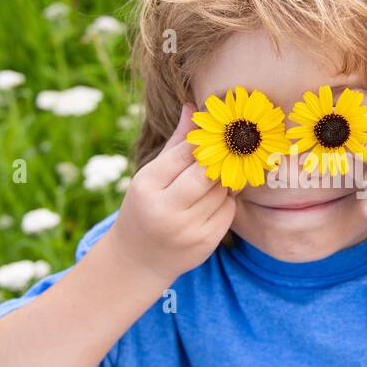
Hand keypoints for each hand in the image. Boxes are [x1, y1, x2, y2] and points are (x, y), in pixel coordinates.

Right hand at [107, 103, 236, 282]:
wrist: (138, 259)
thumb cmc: (145, 206)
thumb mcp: (150, 175)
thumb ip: (175, 144)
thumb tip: (193, 107)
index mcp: (147, 185)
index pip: (184, 154)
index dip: (204, 142)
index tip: (218, 132)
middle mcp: (165, 209)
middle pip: (206, 173)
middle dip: (219, 161)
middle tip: (228, 150)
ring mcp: (186, 229)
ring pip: (221, 191)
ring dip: (224, 181)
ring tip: (216, 178)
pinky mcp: (204, 243)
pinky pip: (228, 211)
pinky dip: (226, 201)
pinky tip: (215, 200)